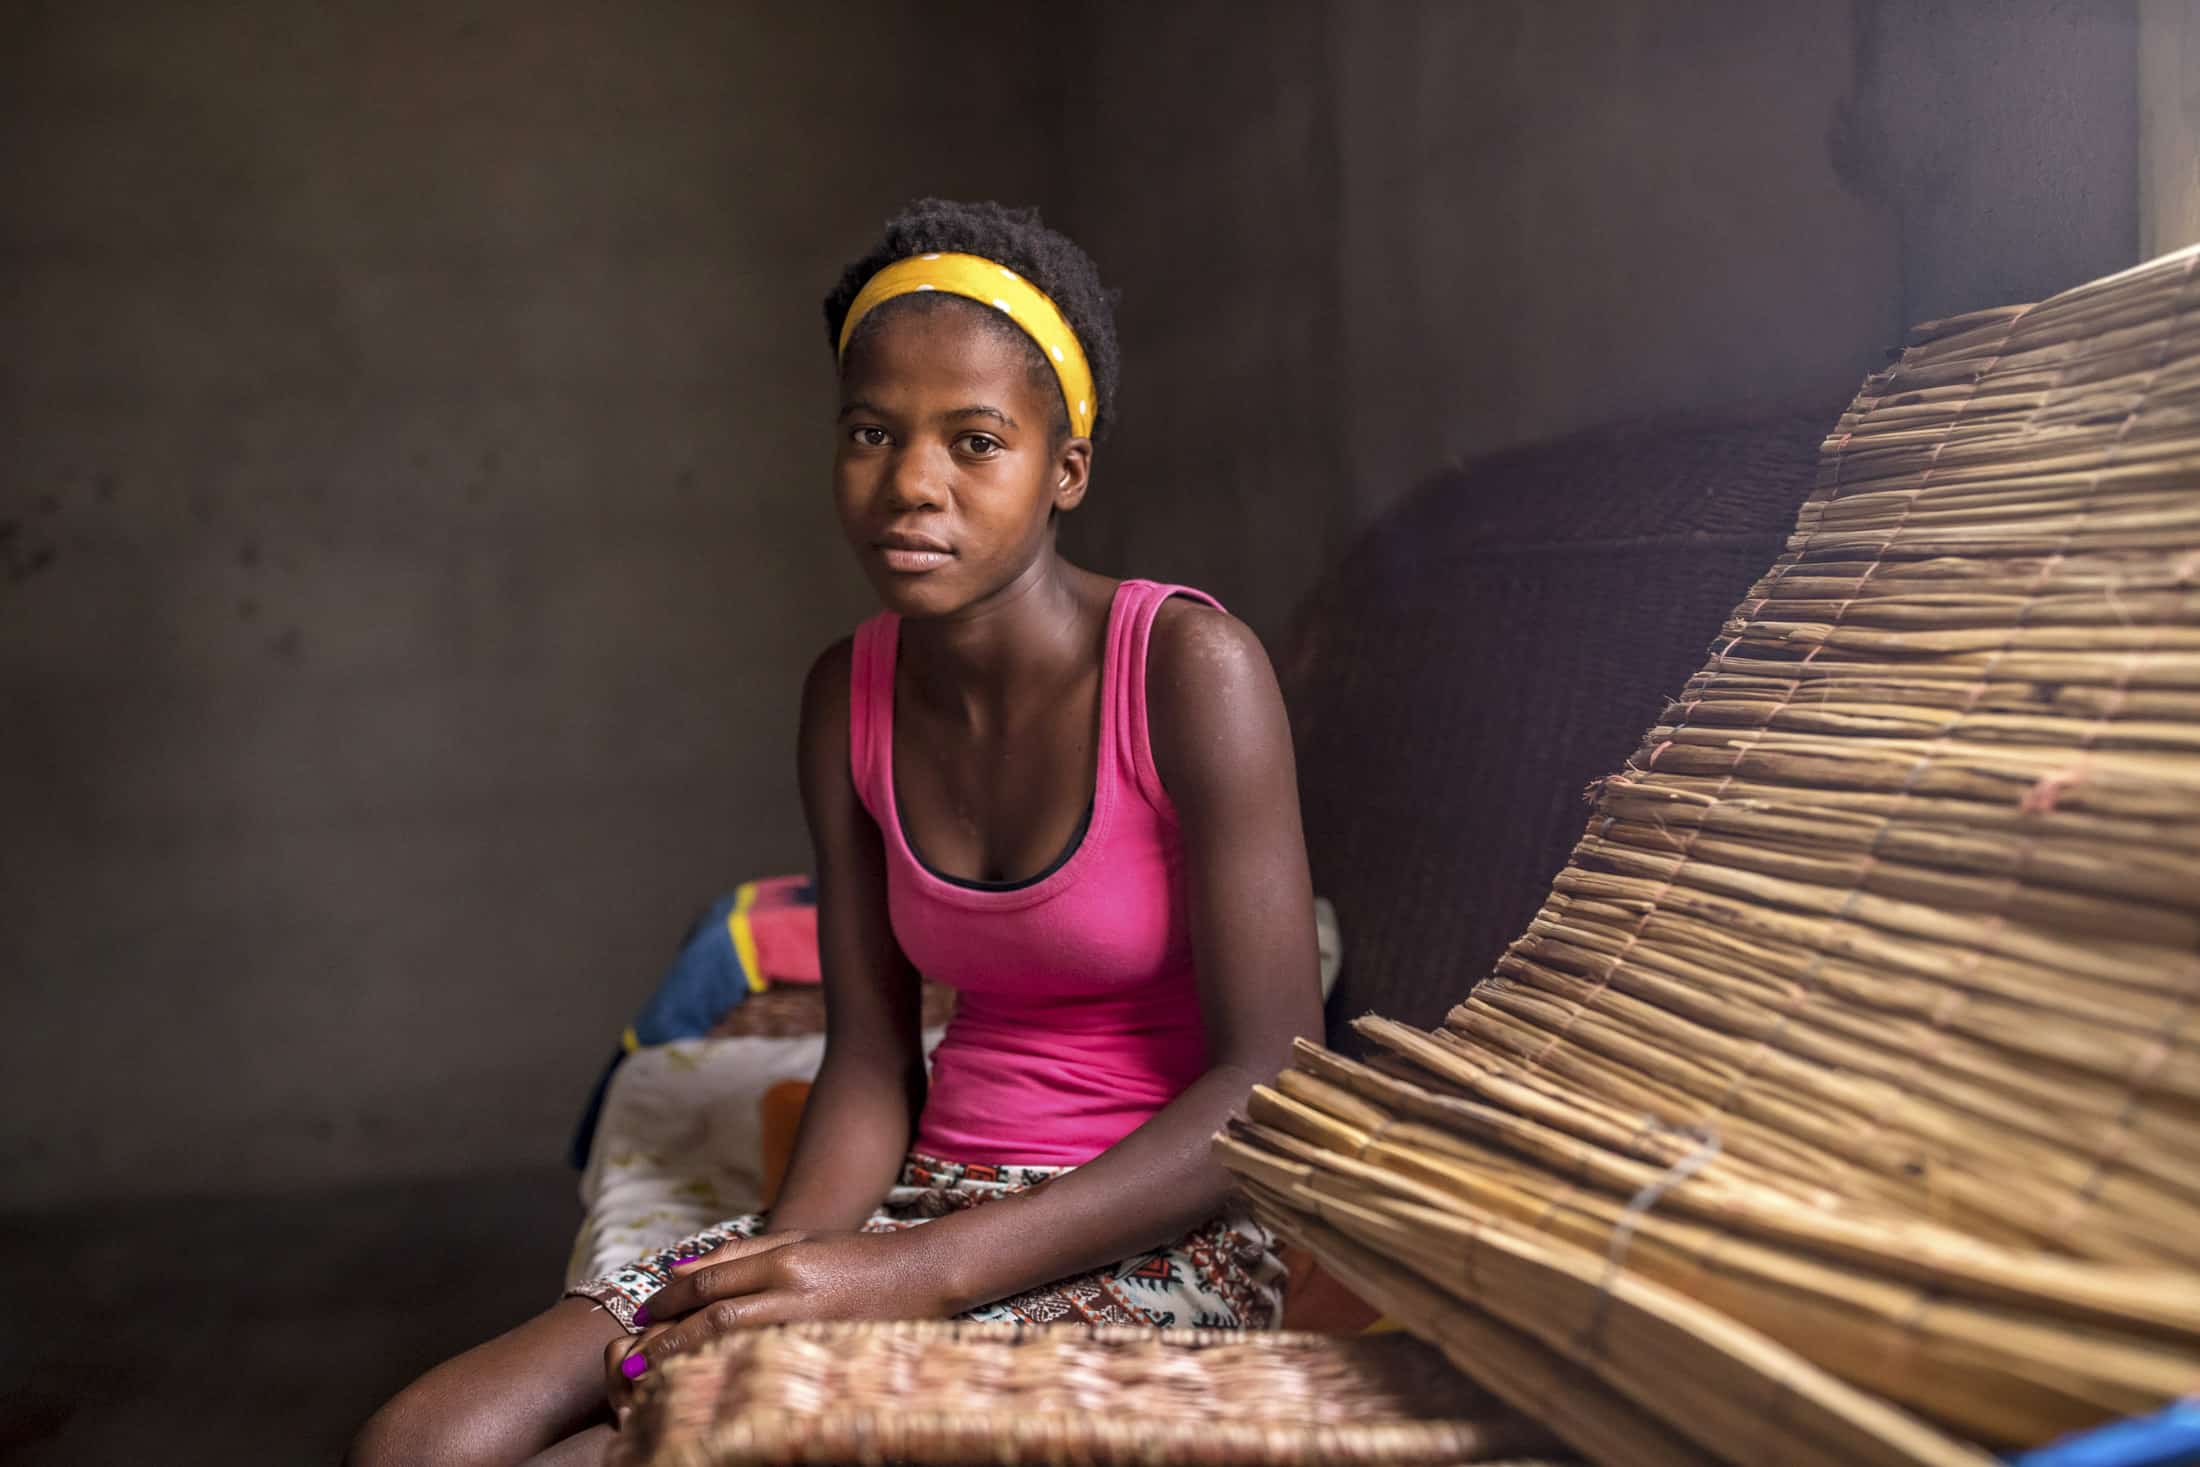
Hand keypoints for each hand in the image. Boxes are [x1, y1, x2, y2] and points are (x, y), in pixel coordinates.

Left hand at [604, 1227, 960, 1396]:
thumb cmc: (855, 1257)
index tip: (642, 1315)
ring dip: (686, 1357)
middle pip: (711, 1312)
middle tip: (633, 1356)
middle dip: (667, 1335)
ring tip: (654, 1375)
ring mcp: (806, 1320)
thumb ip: (743, 1254)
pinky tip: (704, 1383)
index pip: (710, 1279)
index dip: (669, 1299)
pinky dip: (725, 1371)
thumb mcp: (800, 1241)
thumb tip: (682, 1271)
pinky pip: (760, 1362)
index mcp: (783, 1258)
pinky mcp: (820, 1345)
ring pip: (729, 1340)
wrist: (918, 1276)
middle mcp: (790, 1287)